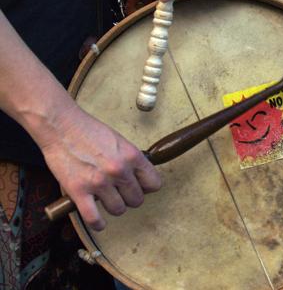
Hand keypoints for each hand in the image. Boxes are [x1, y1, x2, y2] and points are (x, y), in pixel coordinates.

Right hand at [39, 104, 161, 230]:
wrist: (61, 126)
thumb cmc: (88, 130)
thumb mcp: (119, 141)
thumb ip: (131, 159)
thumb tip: (139, 177)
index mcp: (132, 156)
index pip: (154, 183)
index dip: (146, 187)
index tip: (139, 186)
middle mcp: (119, 170)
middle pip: (137, 200)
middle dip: (129, 198)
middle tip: (119, 192)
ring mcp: (99, 182)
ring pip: (119, 210)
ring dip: (113, 207)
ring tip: (106, 199)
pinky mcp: (79, 191)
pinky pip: (94, 218)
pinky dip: (97, 223)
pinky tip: (98, 221)